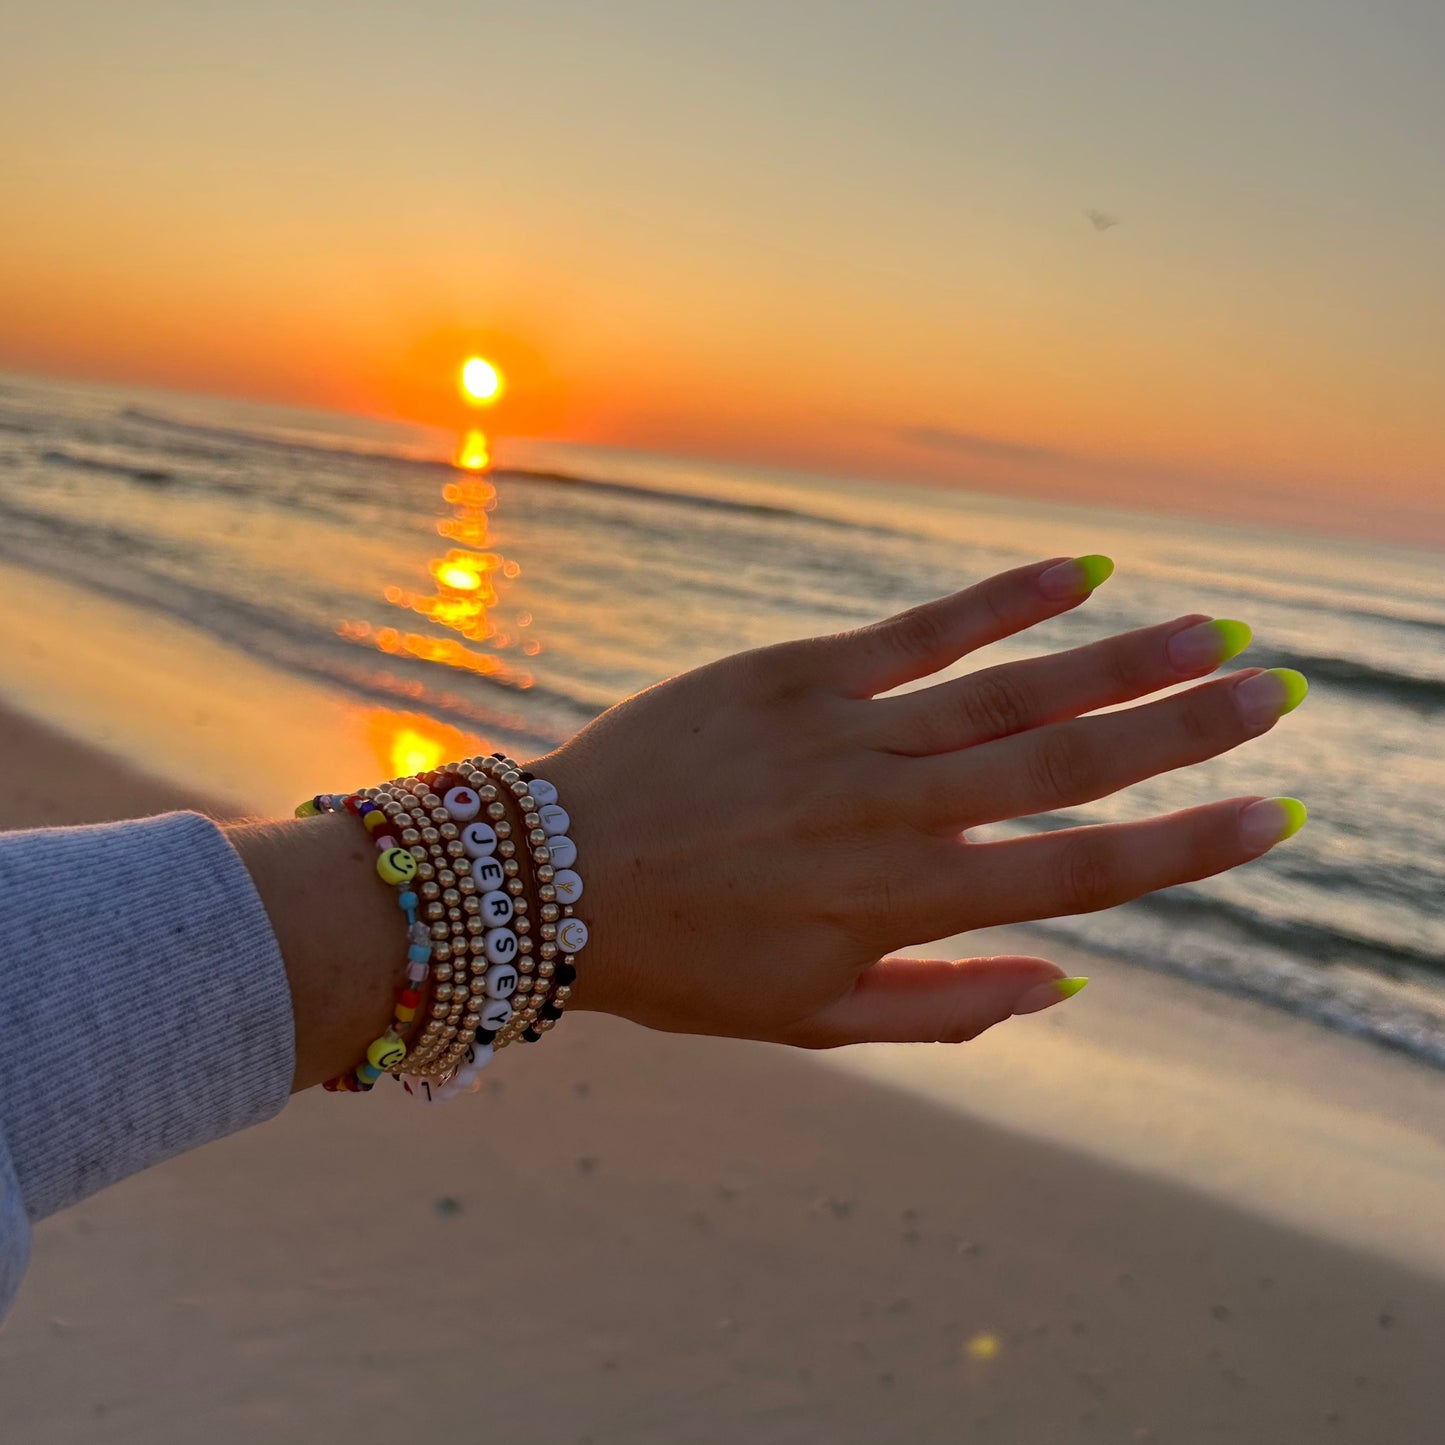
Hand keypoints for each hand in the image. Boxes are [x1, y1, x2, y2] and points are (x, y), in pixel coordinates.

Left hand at [531, 557, 1306, 1047]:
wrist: (547, 883)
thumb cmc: (684, 964)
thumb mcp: (812, 1021)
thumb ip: (945, 1009)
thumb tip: (1071, 983)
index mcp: (904, 907)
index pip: (1081, 875)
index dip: (1187, 847)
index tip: (1272, 815)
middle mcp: (894, 816)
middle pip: (1071, 767)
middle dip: (1188, 730)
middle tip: (1278, 691)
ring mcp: (846, 735)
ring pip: (1013, 690)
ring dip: (1124, 659)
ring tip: (1213, 629)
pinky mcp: (794, 673)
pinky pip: (919, 630)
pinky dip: (1005, 600)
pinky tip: (1084, 571)